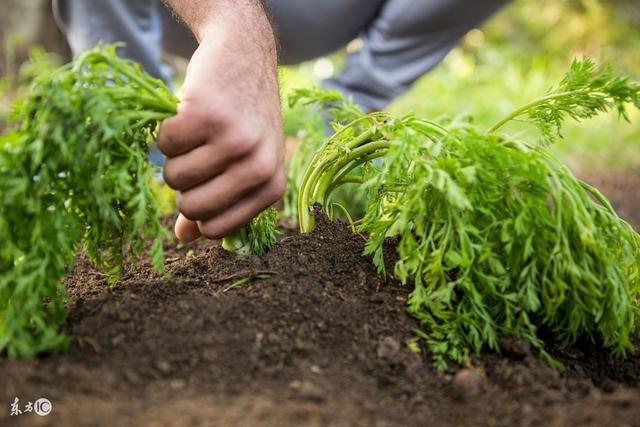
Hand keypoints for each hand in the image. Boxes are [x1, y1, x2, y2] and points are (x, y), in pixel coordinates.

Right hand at [157, 7, 283, 242]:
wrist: (244, 55)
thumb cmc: (242, 117)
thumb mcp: (242, 163)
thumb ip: (216, 202)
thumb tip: (183, 238)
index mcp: (271, 187)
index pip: (217, 229)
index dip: (198, 210)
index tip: (203, 183)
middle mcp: (259, 167)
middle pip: (192, 207)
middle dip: (182, 186)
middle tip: (195, 155)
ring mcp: (235, 140)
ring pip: (174, 177)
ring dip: (173, 157)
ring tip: (195, 133)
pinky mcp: (208, 115)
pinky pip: (164, 144)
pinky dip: (165, 130)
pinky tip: (187, 113)